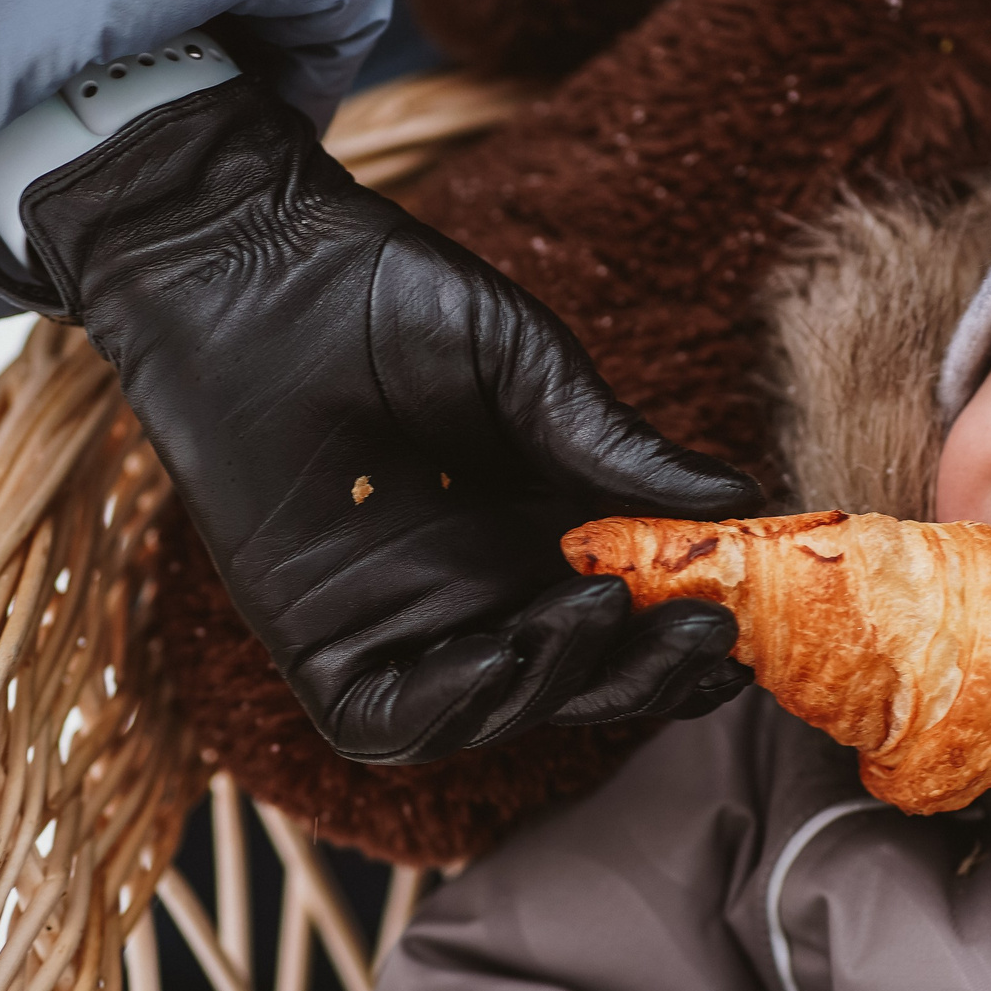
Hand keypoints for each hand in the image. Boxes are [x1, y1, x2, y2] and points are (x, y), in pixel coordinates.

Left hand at [18, 78, 760, 763]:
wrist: (247, 268)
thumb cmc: (383, 295)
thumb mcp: (526, 368)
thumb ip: (614, 449)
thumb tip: (743, 503)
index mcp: (532, 531)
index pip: (625, 622)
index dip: (682, 643)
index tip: (742, 628)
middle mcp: (473, 590)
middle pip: (575, 681)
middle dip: (643, 678)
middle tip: (703, 642)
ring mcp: (397, 622)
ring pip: (496, 711)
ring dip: (560, 689)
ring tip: (601, 617)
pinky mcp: (316, 643)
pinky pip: (389, 721)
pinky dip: (451, 712)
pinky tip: (499, 660)